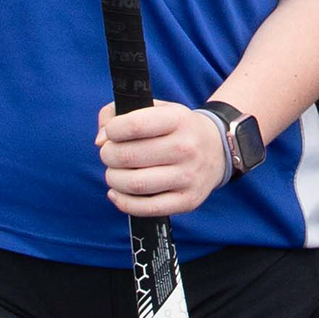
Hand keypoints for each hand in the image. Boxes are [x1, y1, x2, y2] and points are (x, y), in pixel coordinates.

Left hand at [97, 98, 230, 219]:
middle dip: (108, 156)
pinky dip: (123, 202)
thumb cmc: (178, 128)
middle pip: (129, 156)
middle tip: (108, 154)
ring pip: (135, 184)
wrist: (219, 149)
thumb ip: (120, 113)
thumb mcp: (157, 108)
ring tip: (114, 173)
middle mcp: (186, 148)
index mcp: (178, 119)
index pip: (135, 125)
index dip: (112, 130)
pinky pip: (147, 208)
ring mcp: (188, 177)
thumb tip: (100, 140)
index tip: (111, 133)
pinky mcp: (187, 201)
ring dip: (113, 179)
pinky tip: (117, 193)